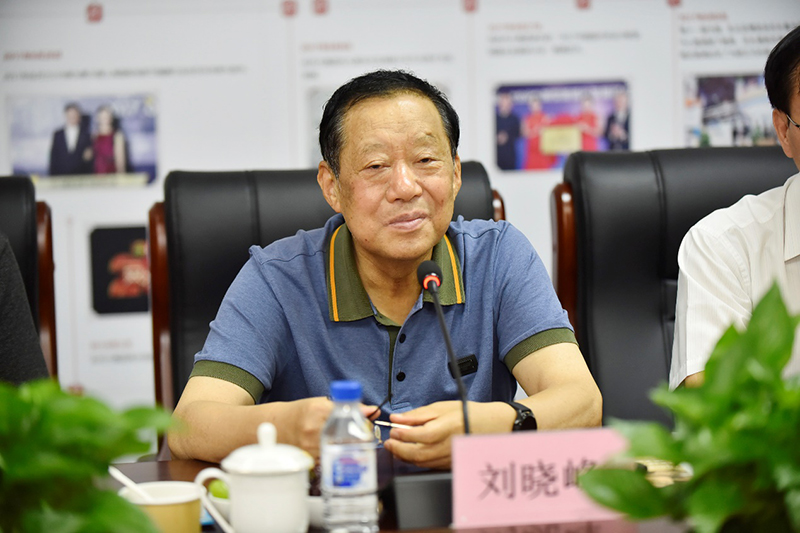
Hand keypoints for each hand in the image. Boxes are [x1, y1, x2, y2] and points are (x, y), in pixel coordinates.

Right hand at [270, 398, 379, 459]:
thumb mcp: (322, 403)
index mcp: (318, 410)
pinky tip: (334, 450)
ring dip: (348, 448)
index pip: (348, 415)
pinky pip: (330, 459)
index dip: (363, 420)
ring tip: (349, 442)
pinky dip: (335, 455)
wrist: (278, 425)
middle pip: (347, 436)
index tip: (369, 422)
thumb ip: (348, 406)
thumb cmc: (301, 412)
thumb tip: (373, 410)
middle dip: (359, 437)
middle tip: (364, 435)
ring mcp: (310, 445)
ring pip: (340, 450)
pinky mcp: (308, 459)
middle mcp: (313, 428)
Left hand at [383, 401, 513, 469]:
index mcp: (448, 427)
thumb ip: (418, 414)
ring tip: (396, 446)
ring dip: (404, 456)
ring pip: (421, 462)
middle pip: (418, 454)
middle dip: (398, 449)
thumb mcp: (442, 407)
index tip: (393, 429)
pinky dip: (416, 460)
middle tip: (389, 442)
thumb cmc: (469, 414)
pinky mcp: (450, 465)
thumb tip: (397, 418)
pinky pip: (428, 466)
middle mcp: (449, 445)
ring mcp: (450, 458)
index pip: (420, 435)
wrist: (492, 426)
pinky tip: (410, 452)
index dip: (403, 434)